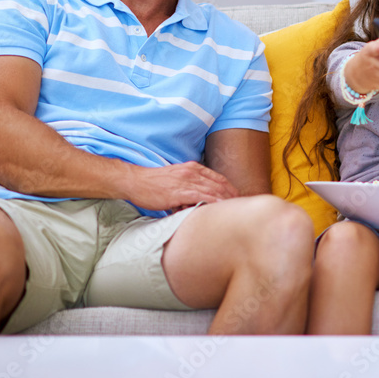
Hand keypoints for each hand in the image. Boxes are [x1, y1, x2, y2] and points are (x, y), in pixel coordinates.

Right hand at [124, 161, 238, 211]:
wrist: (135, 181)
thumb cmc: (154, 184)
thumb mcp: (176, 179)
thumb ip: (189, 186)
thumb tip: (199, 200)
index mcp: (193, 168)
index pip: (218, 178)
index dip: (230, 188)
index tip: (239, 197)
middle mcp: (193, 172)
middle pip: (220, 184)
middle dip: (233, 195)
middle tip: (243, 205)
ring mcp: (187, 181)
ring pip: (214, 190)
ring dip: (227, 200)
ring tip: (236, 209)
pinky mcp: (180, 192)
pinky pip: (201, 197)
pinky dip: (213, 202)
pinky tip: (221, 209)